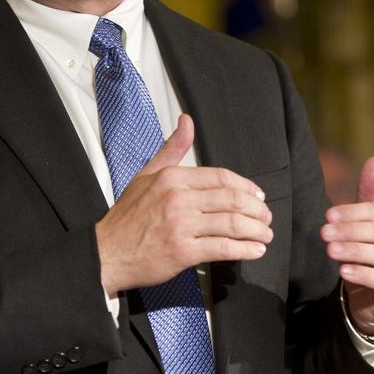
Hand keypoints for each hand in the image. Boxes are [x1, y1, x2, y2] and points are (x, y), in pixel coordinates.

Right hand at [94, 114, 273, 294]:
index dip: (247, 187)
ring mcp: (181, 226)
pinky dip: (245, 249)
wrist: (107, 252)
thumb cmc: (127, 217)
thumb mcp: (147, 175)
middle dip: (257, 210)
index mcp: (173, 178)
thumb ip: (172, 149)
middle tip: (266, 217)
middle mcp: (179, 199)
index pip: (222, 177)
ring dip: (256, 230)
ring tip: (265, 235)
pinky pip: (223, 248)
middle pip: (233, 200)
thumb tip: (187, 122)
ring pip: (233, 224)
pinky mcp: (183, 252)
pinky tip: (254, 250)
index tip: (258, 196)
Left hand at [320, 156, 373, 333]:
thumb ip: (369, 196)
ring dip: (353, 251)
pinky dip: (362, 273)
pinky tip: (342, 271)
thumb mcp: (366, 226)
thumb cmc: (369, 256)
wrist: (373, 299)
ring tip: (330, 250)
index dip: (353, 212)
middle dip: (351, 231)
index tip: (328, 216)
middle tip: (324, 233)